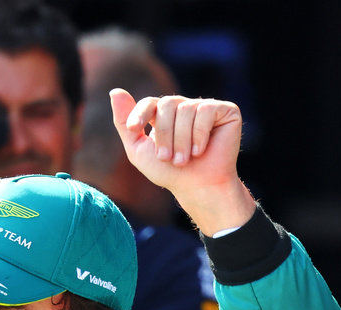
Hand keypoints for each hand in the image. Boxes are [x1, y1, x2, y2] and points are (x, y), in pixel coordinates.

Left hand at [109, 89, 253, 234]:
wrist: (198, 187)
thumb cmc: (169, 173)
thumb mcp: (139, 150)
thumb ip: (125, 123)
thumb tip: (115, 91)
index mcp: (164, 115)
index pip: (149, 103)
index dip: (140, 113)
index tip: (134, 128)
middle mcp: (184, 107)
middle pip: (167, 104)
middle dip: (164, 135)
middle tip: (168, 159)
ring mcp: (205, 107)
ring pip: (186, 109)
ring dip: (182, 140)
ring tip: (184, 160)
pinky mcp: (225, 111)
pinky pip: (205, 111)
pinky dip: (199, 134)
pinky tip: (201, 150)